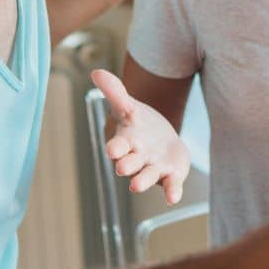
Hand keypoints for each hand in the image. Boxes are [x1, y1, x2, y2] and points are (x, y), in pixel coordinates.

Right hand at [90, 69, 190, 203]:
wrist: (159, 139)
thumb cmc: (139, 125)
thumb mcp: (129, 106)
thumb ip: (115, 91)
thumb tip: (96, 71)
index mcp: (125, 142)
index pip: (117, 146)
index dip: (115, 148)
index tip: (112, 149)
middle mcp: (137, 158)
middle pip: (130, 163)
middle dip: (127, 165)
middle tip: (122, 167)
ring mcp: (153, 168)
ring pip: (147, 176)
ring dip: (142, 180)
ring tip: (137, 186)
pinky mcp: (170, 175)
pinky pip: (170, 185)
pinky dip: (171, 191)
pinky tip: (172, 197)